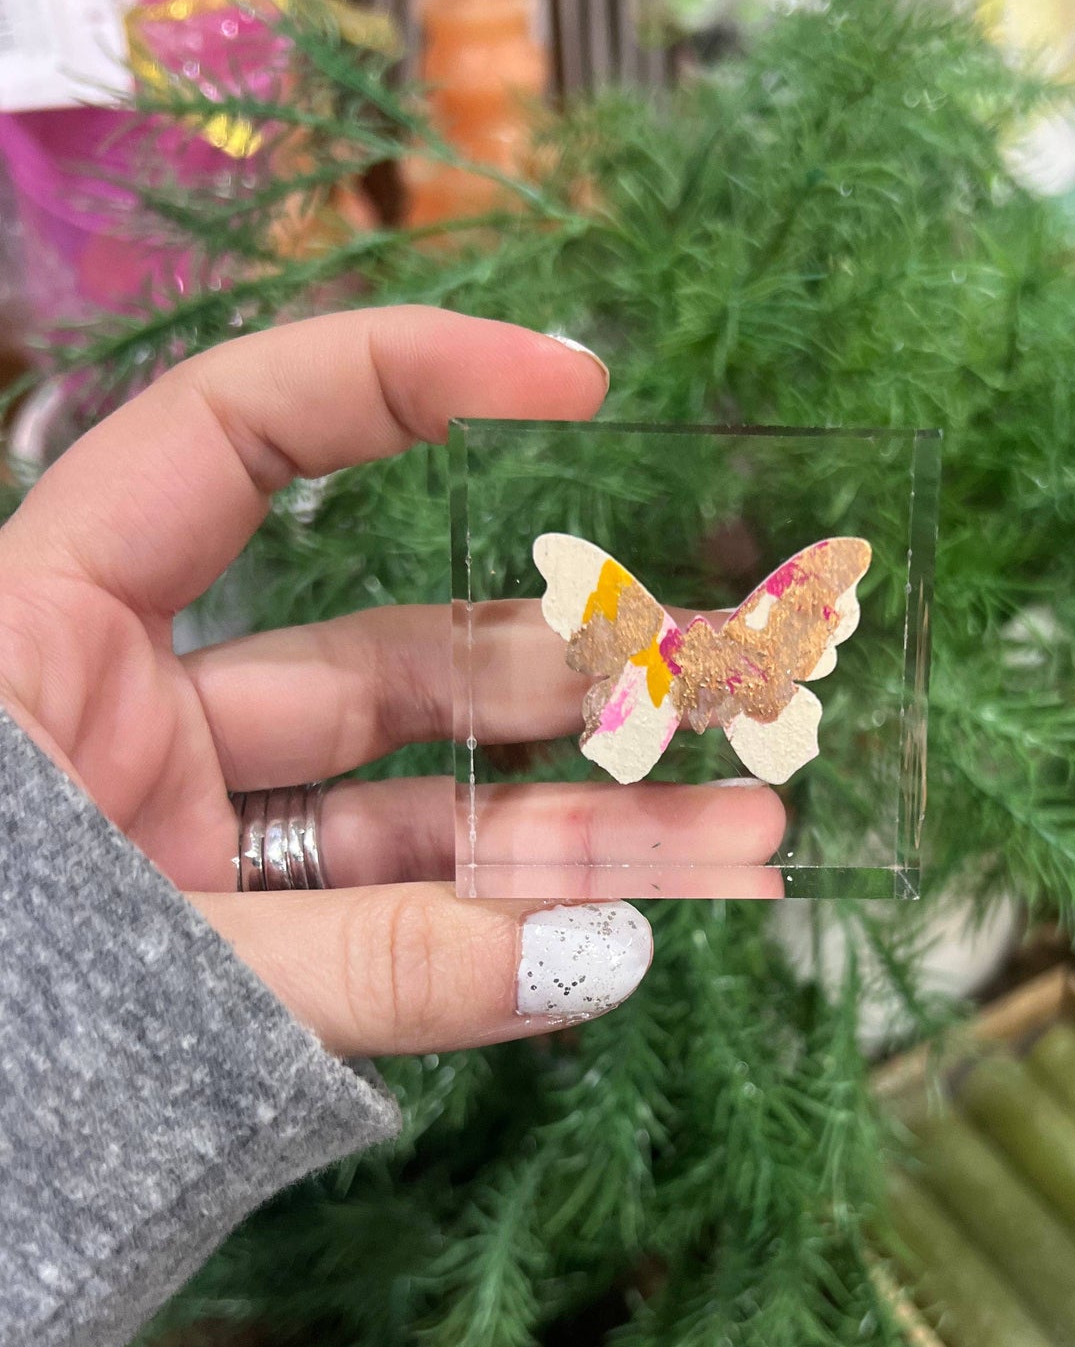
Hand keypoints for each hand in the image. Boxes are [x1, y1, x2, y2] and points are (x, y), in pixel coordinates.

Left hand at [0, 308, 781, 1054]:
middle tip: (717, 670)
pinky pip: (381, 922)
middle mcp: (120, 718)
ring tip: (734, 827)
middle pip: (382, 653)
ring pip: (408, 807)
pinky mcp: (218, 951)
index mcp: (41, 632)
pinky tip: (618, 926)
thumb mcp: (136, 970)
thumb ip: (371, 965)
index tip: (575, 376)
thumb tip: (605, 956)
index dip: (403, 380)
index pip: (236, 441)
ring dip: (568, 823)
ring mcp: (178, 843)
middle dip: (561, 668)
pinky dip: (493, 933)